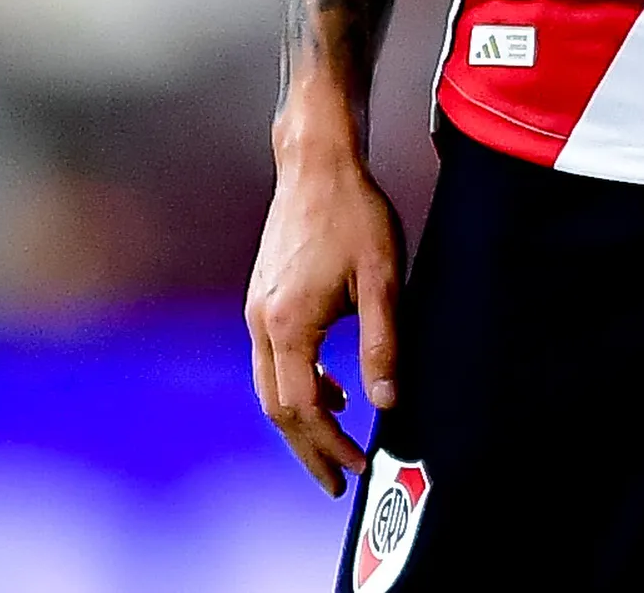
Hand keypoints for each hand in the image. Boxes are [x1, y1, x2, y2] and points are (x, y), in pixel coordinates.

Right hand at [245, 123, 406, 492]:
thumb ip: (382, 345)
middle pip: (277, 407)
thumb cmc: (354, 214)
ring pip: (269, 387)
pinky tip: (332, 386)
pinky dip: (297, 385)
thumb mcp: (382, 280)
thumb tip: (386, 403)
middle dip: (310, 448)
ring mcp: (256, 309)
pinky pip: (272, 359)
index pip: (305, 407)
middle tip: (340, 481)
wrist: (316, 163)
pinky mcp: (262, 298)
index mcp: (289, 323)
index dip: (331, 444)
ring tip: (337, 442)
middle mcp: (262, 322)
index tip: (359, 467)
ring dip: (301, 420)